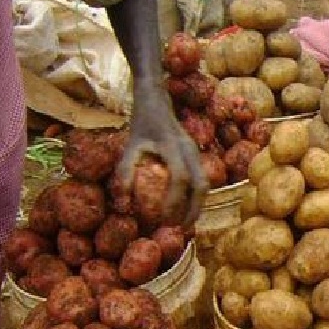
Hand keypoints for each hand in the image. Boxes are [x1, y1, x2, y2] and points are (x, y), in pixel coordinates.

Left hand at [118, 88, 206, 227]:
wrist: (156, 98)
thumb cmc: (141, 121)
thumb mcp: (129, 145)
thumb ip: (126, 172)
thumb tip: (124, 202)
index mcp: (174, 147)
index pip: (180, 178)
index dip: (175, 202)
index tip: (165, 220)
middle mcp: (190, 150)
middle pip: (201, 185)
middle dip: (194, 210)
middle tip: (181, 230)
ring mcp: (196, 151)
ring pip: (205, 183)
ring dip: (197, 205)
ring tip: (185, 223)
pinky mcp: (196, 153)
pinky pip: (202, 178)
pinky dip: (196, 196)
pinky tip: (185, 207)